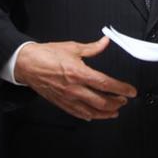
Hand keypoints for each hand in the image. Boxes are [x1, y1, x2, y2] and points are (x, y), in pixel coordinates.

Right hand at [14, 36, 136, 120]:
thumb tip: (105, 41)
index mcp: (79, 73)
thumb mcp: (72, 47)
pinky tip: (94, 116)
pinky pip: (77, 113)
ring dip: (106, 113)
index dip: (121, 89)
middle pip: (101, 101)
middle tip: (124, 101)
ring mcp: (67, 98)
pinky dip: (89, 116)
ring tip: (115, 111)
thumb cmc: (47, 55)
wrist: (26, 64)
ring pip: (91, 111)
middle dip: (116, 102)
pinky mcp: (61, 103)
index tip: (130, 91)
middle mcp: (74, 88)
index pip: (105, 84)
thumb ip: (92, 48)